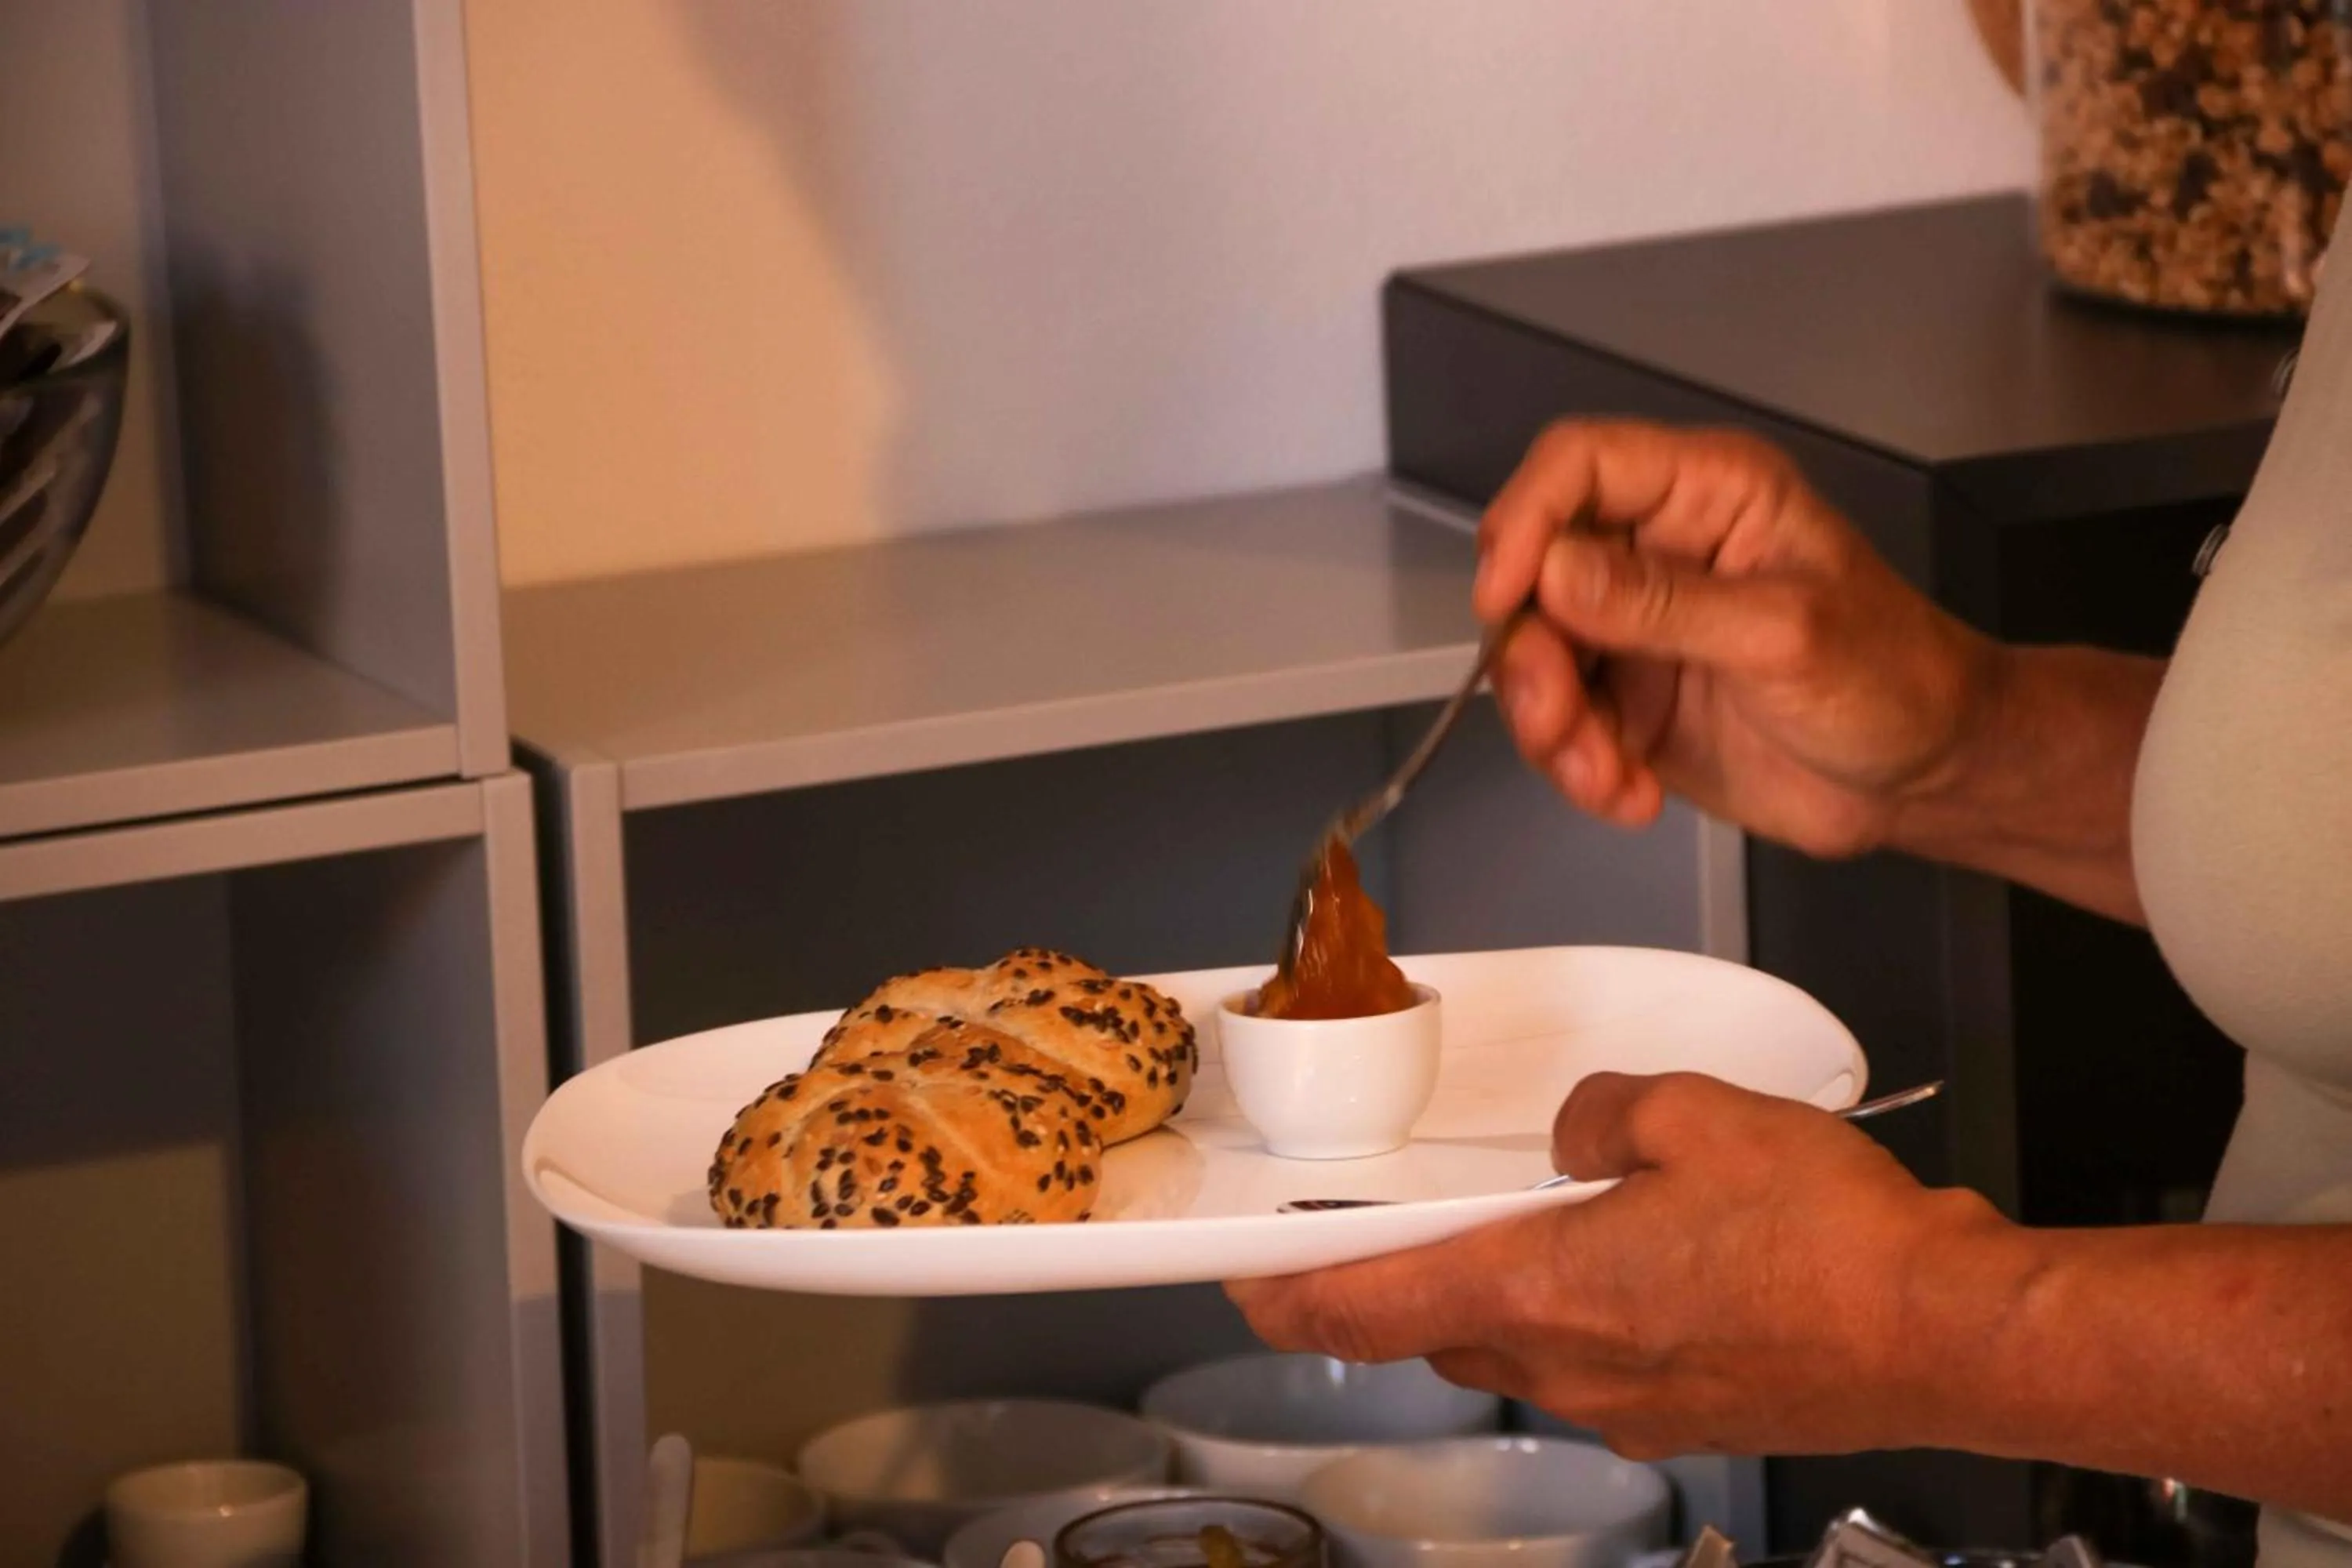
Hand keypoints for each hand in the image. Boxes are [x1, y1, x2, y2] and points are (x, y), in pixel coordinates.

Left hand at [1225, 1072, 2004, 1458]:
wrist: (1947, 1335)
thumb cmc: (1832, 1239)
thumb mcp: (1696, 1115)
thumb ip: (1602, 1115)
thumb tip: (1578, 1134)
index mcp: (1542, 1291)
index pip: (1362, 1309)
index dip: (1284, 1297)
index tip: (1242, 1282)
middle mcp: (1565, 1366)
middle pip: (1432, 1330)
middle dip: (1400, 1282)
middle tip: (1389, 1230)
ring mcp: (1622, 1405)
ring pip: (1512, 1348)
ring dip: (1498, 1294)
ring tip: (1538, 1228)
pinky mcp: (1680, 1417)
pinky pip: (1589, 1365)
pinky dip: (1577, 1317)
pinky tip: (1638, 1264)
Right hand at [1475, 420, 1999, 856]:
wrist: (1925, 777)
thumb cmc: (1895, 679)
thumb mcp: (1785, 633)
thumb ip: (1663, 604)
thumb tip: (1555, 572)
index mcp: (1707, 495)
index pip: (1579, 466)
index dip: (1526, 519)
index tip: (1507, 594)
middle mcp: (1658, 550)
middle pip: (1534, 572)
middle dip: (1532, 656)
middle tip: (1559, 719)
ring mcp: (1638, 628)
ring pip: (1532, 656)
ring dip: (1550, 726)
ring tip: (1605, 776)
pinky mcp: (1630, 699)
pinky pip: (1560, 724)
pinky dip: (1577, 767)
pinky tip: (1630, 794)